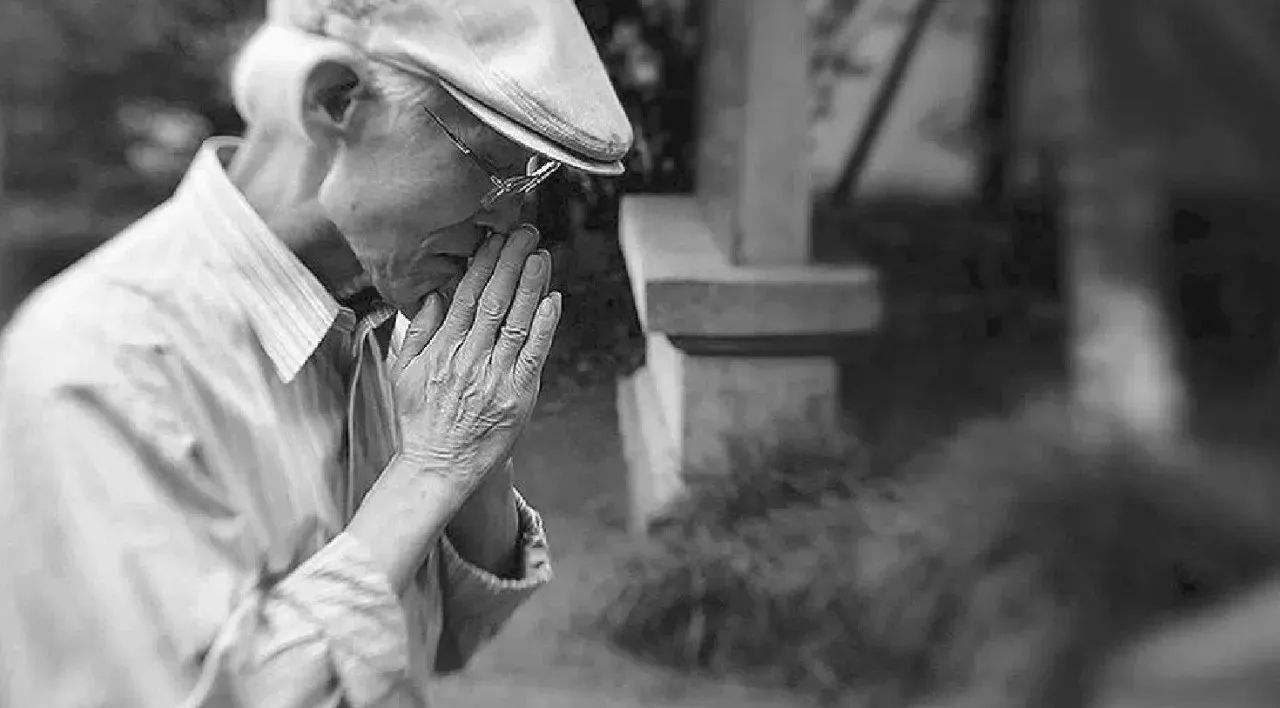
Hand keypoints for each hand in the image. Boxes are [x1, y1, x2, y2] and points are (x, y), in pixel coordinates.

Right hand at [390, 225, 558, 499]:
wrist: (438, 465)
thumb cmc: (420, 418)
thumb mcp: (403, 371)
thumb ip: (418, 330)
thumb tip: (433, 293)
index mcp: (442, 348)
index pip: (465, 294)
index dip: (483, 262)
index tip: (495, 236)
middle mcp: (469, 359)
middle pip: (493, 300)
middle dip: (510, 261)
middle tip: (525, 231)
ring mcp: (495, 377)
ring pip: (516, 321)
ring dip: (531, 285)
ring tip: (541, 255)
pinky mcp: (517, 396)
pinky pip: (534, 355)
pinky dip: (544, 326)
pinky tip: (553, 300)